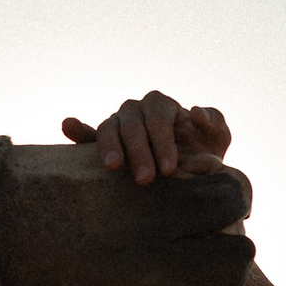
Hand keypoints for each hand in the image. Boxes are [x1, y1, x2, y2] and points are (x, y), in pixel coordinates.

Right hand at [62, 91, 231, 185]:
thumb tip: (194, 112)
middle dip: (140, 152)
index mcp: (162, 105)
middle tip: (146, 180)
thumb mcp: (218, 137)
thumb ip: (213, 122)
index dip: (163, 141)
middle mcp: (136, 110)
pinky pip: (88, 134)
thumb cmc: (205, 150)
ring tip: (112, 166)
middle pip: (133, 125)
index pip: (159, 118)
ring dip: (110, 146)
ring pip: (110, 128)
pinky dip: (77, 130)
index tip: (169, 168)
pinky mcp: (103, 141)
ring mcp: (118, 123)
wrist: (191, 169)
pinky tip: (67, 125)